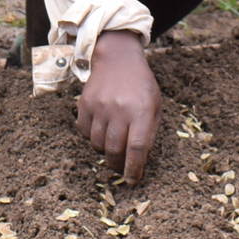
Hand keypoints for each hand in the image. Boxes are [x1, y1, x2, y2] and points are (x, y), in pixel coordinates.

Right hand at [75, 32, 161, 182]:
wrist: (117, 58)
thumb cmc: (141, 85)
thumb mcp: (155, 105)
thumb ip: (149, 132)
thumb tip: (139, 160)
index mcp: (142, 111)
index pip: (136, 148)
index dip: (134, 169)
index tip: (133, 180)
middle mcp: (119, 109)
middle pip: (114, 150)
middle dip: (117, 165)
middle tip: (121, 168)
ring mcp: (99, 106)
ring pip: (97, 144)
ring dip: (105, 151)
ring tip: (112, 144)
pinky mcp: (84, 104)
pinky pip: (84, 132)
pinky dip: (92, 137)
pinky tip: (101, 130)